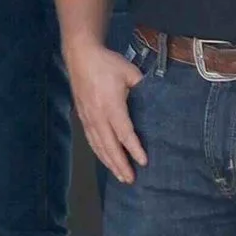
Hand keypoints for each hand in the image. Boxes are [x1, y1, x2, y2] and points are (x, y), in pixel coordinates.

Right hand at [67, 36, 145, 183]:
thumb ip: (142, 88)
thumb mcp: (129, 71)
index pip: (124, 132)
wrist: (80, 55)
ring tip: (120, 176)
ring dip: (109, 162)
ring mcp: (88, 117)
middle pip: (109, 145)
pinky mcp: (82, 117)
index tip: (143, 162)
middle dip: (120, 164)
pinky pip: (91, 140)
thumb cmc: (107, 63)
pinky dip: (99, 153)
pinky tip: (105, 160)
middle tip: (131, 179)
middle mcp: (98, 115)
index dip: (134, 149)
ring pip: (98, 145)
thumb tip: (155, 101)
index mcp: (111, 105)